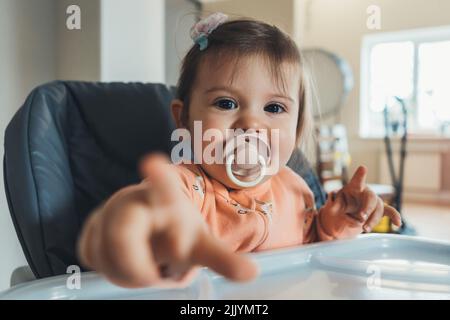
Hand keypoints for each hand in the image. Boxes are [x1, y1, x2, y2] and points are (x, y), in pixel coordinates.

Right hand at [77, 153, 257, 287]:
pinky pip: (94, 259)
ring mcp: (106, 213)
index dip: (158, 176)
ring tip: (144, 268)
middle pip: (121, 238)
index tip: (152, 161)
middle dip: (137, 269)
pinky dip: (113, 271)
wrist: (148, 229)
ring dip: (129, 274)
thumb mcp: (201, 246)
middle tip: (152, 276)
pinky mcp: (90, 230)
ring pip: (107, 257)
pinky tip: (124, 262)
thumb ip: (223, 260)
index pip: (162, 187)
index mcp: (165, 200)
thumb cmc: (176, 233)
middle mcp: (132, 200)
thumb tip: (252, 272)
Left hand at [320, 166, 401, 238]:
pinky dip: (394, 217)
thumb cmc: (338, 207)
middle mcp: (365, 193)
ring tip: (364, 228)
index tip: (363, 168)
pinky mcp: (378, 211)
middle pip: (371, 197)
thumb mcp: (332, 206)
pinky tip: (397, 223)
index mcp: (353, 187)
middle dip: (367, 208)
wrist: (343, 217)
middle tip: (361, 217)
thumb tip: (332, 197)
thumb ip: (332, 203)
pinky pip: (389, 212)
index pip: (357, 180)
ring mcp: (373, 202)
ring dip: (373, 219)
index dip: (360, 175)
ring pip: (378, 208)